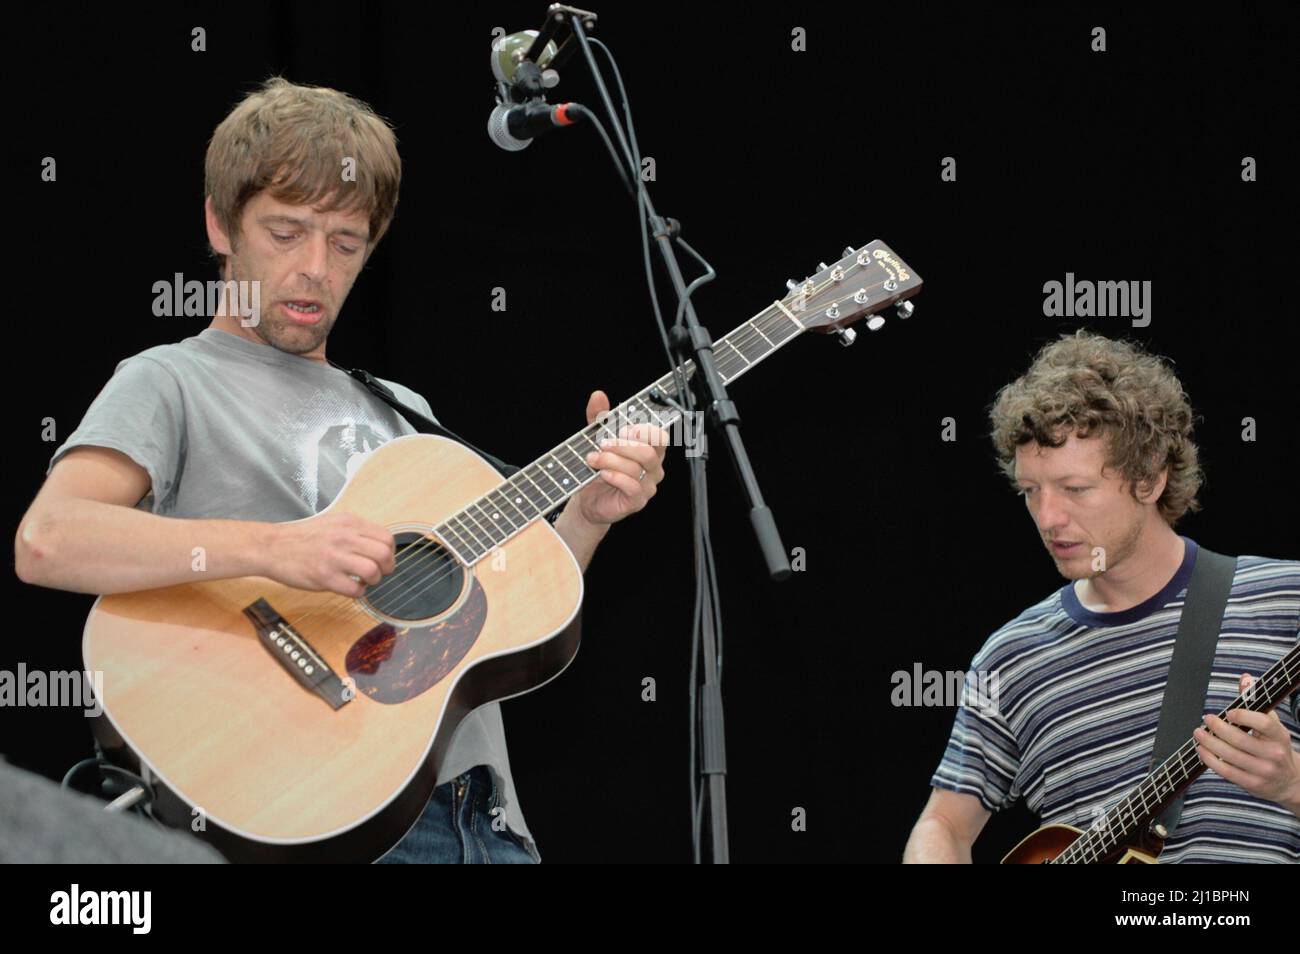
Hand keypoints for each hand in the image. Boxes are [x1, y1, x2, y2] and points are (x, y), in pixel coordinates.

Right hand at [263, 511, 395, 597]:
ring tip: (363, 581)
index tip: (383, 560)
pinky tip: (350, 588)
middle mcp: (344, 537)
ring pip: (372, 572)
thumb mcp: (333, 523)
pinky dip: (357, 592)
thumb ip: (356, 531)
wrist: (272, 547)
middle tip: (377, 573)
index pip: (386, 538)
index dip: (389, 553)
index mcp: (349, 523)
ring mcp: (334, 557)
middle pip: (384, 555)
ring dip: (373, 581)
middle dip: (386, 568)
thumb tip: (380, 546)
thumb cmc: (303, 537)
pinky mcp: (324, 576)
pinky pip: (354, 589)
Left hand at [573, 389, 666, 525]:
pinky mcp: (637, 501)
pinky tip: (602, 473)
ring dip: (611, 460)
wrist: (588, 500)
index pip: (660, 437)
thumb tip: (598, 395)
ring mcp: (647, 486)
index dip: (644, 431)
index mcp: (650, 450)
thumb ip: (599, 418)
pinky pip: (632, 486)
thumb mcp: (596, 439)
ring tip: (593, 458)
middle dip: (622, 445)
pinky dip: (615, 477)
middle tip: (602, 443)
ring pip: (636, 468)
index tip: (624, 429)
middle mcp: (653, 468)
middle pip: (648, 452)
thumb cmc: (599, 468)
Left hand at [1193, 672, 1299, 811]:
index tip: (1228, 712)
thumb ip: (1256, 702)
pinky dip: (1210, 760)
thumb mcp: (1271, 725)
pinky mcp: (1252, 784)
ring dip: (1210, 743)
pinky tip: (1202, 750)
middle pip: (1241, 740)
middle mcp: (1274, 754)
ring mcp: (1263, 771)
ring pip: (1230, 756)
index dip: (1245, 716)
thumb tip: (1245, 678)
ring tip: (1198, 733)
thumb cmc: (1274, 746)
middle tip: (1206, 719)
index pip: (1265, 724)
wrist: (1289, 781)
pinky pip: (1226, 771)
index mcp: (1280, 736)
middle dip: (1219, 728)